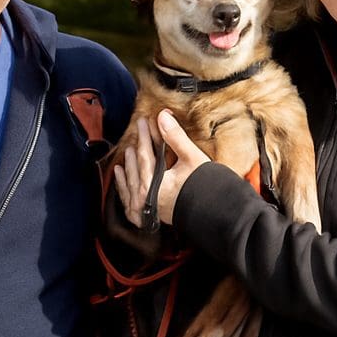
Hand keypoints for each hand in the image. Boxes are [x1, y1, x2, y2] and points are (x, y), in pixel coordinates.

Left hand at [111, 112, 211, 226]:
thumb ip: (175, 137)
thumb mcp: (192, 159)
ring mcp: (143, 211)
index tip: (142, 122)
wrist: (213, 216)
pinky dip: (124, 192)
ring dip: (126, 173)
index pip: (144, 154)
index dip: (143, 136)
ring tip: (122, 162)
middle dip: (134, 152)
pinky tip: (122, 185)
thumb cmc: (204, 189)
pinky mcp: (146, 219)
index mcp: (152, 184)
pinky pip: (128, 204)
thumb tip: (163, 117)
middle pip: (135, 169)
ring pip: (128, 187)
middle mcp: (144, 199)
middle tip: (134, 136)